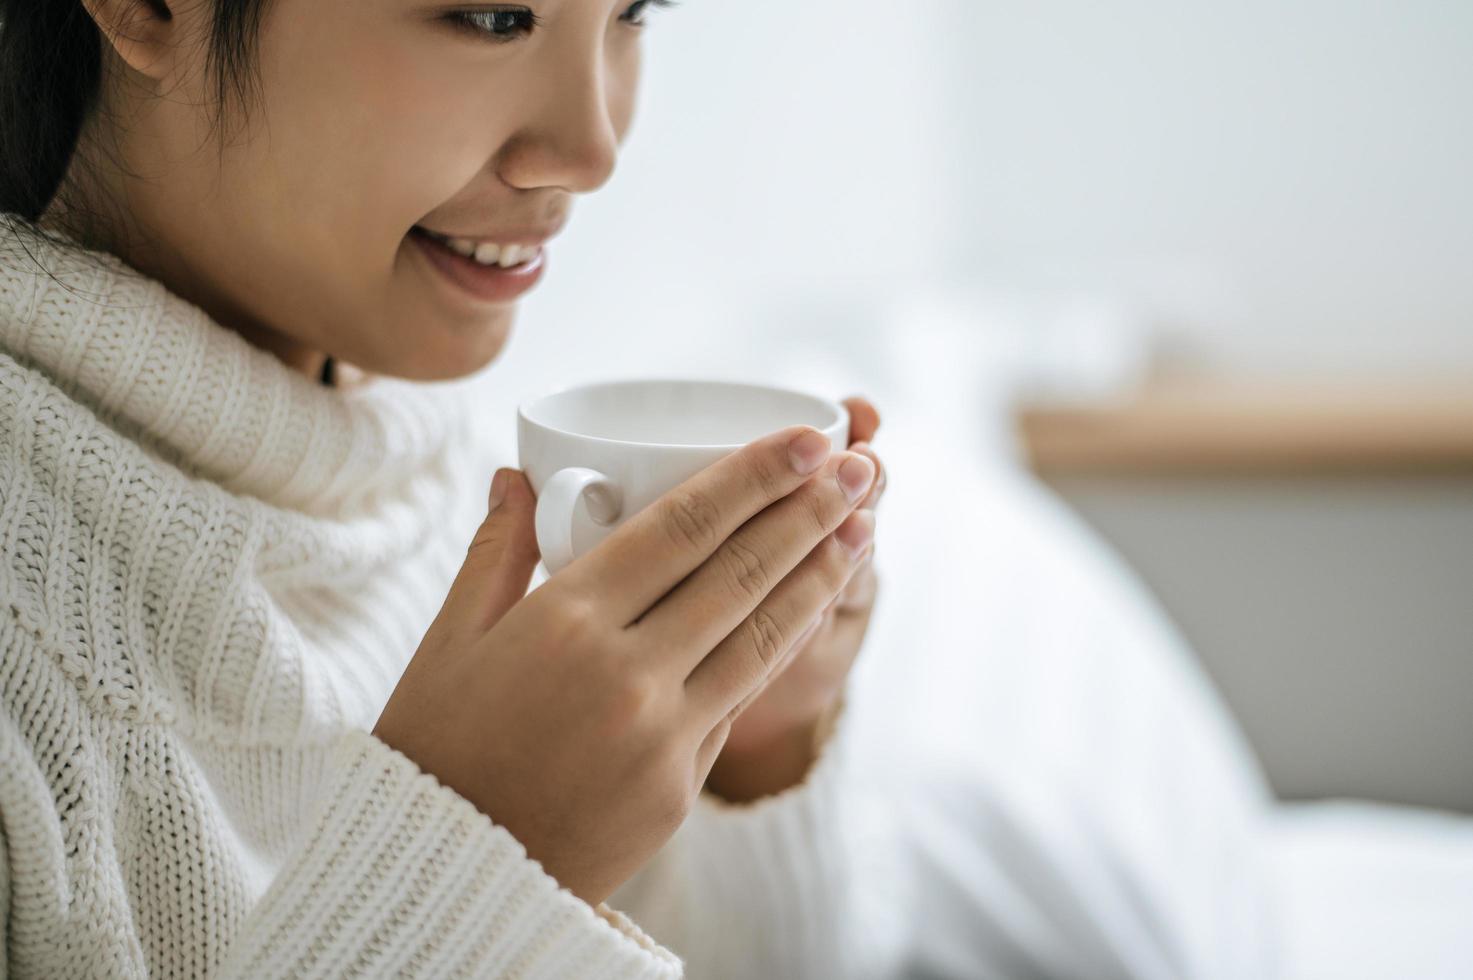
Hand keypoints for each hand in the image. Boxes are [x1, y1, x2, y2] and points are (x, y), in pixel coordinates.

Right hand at [373, 423, 875, 907]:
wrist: (446, 877)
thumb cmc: (435, 749)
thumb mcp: (447, 641)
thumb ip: (495, 551)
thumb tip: (518, 473)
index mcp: (564, 623)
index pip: (684, 527)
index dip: (753, 476)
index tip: (804, 437)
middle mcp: (627, 674)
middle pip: (740, 573)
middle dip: (810, 511)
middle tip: (859, 466)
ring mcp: (663, 736)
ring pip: (761, 636)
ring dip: (820, 574)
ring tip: (863, 525)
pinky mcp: (681, 785)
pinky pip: (739, 697)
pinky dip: (780, 644)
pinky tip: (808, 606)